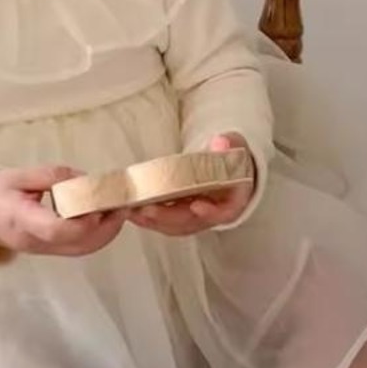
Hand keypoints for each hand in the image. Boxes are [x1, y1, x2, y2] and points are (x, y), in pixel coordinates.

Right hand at [0, 166, 125, 260]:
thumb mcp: (17, 175)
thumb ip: (51, 176)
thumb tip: (84, 179)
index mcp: (22, 220)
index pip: (57, 229)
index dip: (85, 219)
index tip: (102, 201)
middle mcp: (36, 241)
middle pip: (78, 244)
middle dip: (106, 226)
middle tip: (122, 203)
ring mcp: (43, 249)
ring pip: (82, 249)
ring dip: (105, 232)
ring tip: (117, 208)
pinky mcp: (49, 250)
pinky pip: (77, 247)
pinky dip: (96, 234)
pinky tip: (103, 216)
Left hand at [129, 134, 254, 237]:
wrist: (228, 171)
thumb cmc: (232, 161)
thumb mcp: (236, 149)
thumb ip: (230, 145)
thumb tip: (220, 142)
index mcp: (232, 201)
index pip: (223, 211)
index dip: (210, 211)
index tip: (196, 205)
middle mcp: (213, 215)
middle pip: (191, 221)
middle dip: (167, 217)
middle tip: (147, 209)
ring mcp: (194, 218)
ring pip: (174, 225)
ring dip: (151, 221)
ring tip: (131, 210)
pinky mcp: (180, 215)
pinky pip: (163, 221)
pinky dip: (147, 218)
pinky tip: (130, 210)